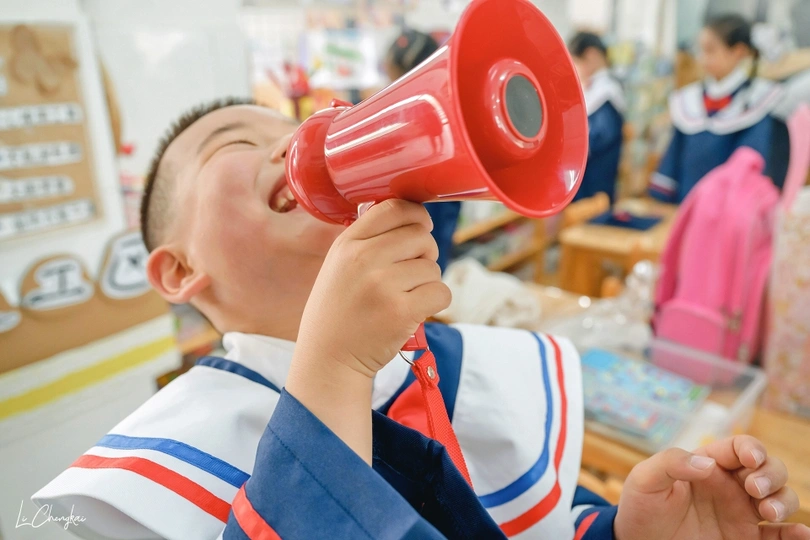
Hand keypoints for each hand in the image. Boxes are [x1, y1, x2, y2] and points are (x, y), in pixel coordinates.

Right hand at [296, 199, 449, 377]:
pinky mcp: (401, 311)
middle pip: (421, 236)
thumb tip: (412, 216)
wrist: (328, 359)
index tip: (420, 228)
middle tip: (413, 272)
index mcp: (348, 243)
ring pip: (433, 267)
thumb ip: (367, 240)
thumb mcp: (338, 265)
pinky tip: (415, 311)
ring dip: (427, 282)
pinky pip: (440, 292)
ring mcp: (383, 285)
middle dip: (426, 252)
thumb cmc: (338, 311)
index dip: (416, 215)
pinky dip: (435, 302)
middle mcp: (363, 258)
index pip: (394, 208)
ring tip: (404, 297)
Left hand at [615, 435, 809, 539]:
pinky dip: (794, 534)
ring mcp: (740, 512)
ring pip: (779, 498)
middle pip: (768, 470)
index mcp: (708, 464)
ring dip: (783, 500)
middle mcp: (730, 486)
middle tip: (754, 488)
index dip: (751, 448)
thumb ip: (671, 462)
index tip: (750, 459)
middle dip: (771, 474)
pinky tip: (801, 533)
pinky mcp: (744, 538)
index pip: (739, 448)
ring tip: (767, 511)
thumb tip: (707, 463)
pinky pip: (777, 536)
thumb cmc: (640, 506)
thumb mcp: (645, 478)